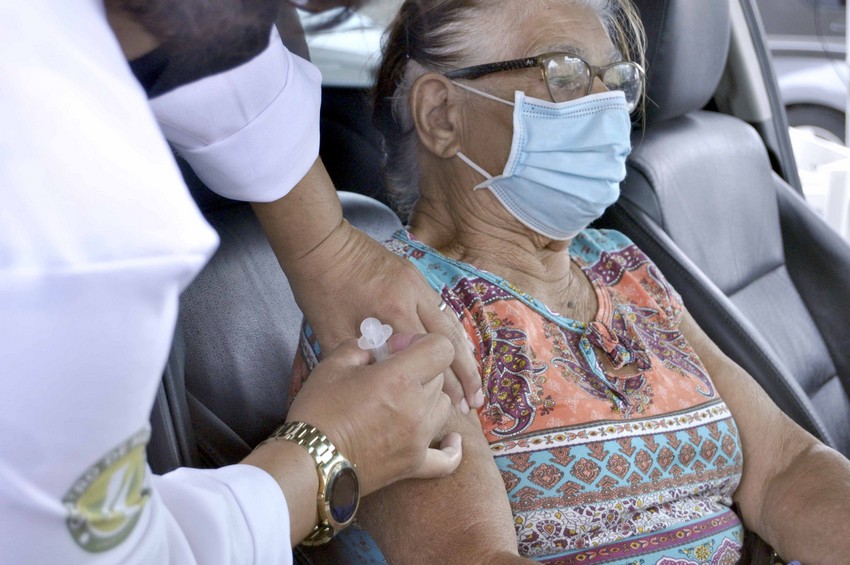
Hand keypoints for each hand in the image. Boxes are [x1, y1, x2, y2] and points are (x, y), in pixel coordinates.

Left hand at [249, 158, 481, 411]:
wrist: (320, 243)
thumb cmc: (321, 289)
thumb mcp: (334, 332)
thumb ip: (363, 359)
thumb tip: (385, 384)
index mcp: (393, 311)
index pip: (429, 355)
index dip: (446, 385)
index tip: (456, 409)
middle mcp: (414, 295)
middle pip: (452, 341)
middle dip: (466, 375)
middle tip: (475, 403)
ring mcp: (418, 283)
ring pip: (452, 324)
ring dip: (464, 355)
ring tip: (474, 383)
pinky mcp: (414, 276)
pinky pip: (442, 310)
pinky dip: (453, 334)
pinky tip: (459, 350)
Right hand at [285, 333, 461, 494]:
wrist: (308, 463)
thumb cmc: (318, 410)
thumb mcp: (333, 364)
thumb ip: (362, 346)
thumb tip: (381, 347)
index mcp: (400, 377)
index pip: (441, 348)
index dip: (422, 342)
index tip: (398, 349)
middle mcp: (418, 406)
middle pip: (439, 376)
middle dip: (420, 369)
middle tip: (390, 375)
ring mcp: (420, 438)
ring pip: (444, 407)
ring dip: (429, 399)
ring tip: (402, 401)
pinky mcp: (415, 464)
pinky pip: (447, 458)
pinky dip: (451, 448)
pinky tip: (451, 440)